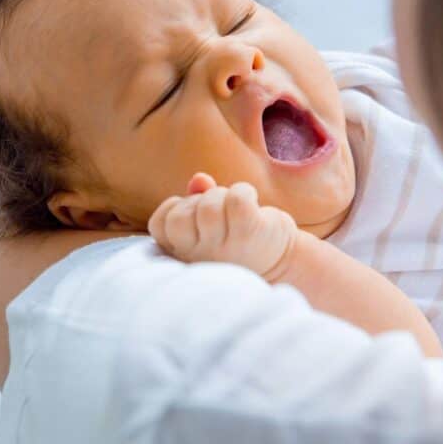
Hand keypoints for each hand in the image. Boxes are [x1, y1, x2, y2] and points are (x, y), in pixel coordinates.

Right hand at [147, 173, 297, 277]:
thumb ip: (197, 200)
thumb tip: (199, 180)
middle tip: (217, 212)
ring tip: (235, 209)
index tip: (194, 216)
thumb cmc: (238, 240)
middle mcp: (201, 256)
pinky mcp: (250, 233)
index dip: (173, 210)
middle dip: (196, 202)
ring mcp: (225, 247)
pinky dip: (244, 191)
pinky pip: (237, 198)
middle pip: (179, 216)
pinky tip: (253, 204)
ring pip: (208, 205)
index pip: (159, 225)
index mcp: (185, 254)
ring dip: (222, 195)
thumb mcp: (211, 225)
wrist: (283, 263)